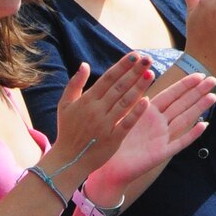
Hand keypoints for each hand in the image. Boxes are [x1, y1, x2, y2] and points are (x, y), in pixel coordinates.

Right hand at [47, 52, 153, 186]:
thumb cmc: (67, 131)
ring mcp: (105, 125)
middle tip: (148, 59)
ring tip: (151, 74)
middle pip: (119, 87)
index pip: (108, 78)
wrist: (68, 160)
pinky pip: (127, 123)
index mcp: (86, 101)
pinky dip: (137, 112)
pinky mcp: (113, 139)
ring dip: (139, 87)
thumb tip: (84, 64)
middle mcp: (97, 111)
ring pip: (125, 102)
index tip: (135, 55)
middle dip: (134, 72)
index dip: (122, 66)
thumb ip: (74, 84)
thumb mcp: (64, 105)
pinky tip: (147, 100)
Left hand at [93, 72, 215, 200]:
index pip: (170, 95)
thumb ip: (136, 100)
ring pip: (184, 120)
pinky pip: (179, 143)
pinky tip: (203, 125)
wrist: (110, 167)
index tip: (199, 74)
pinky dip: (191, 134)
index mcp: (149, 113)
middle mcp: (159, 124)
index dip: (185, 85)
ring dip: (198, 108)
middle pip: (181, 104)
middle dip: (197, 92)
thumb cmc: (114, 141)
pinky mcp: (161, 154)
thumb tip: (144, 77)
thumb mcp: (124, 117)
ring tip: (213, 96)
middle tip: (214, 79)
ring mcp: (162, 138)